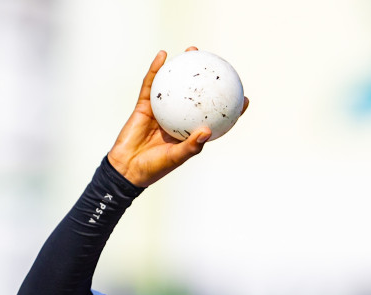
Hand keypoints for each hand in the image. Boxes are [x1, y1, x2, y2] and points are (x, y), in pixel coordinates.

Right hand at [108, 49, 249, 187]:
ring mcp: (162, 110)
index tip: (244, 99)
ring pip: (176, 84)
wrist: (126, 168)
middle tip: (218, 65)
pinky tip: (163, 55)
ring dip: (183, 66)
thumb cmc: (154, 168)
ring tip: (191, 50)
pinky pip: (152, 84)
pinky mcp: (145, 105)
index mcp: (190, 132)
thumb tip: (208, 130)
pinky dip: (156, 69)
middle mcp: (179, 118)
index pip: (214, 118)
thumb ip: (191, 146)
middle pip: (197, 95)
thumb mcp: (176, 158)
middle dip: (208, 79)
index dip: (229, 109)